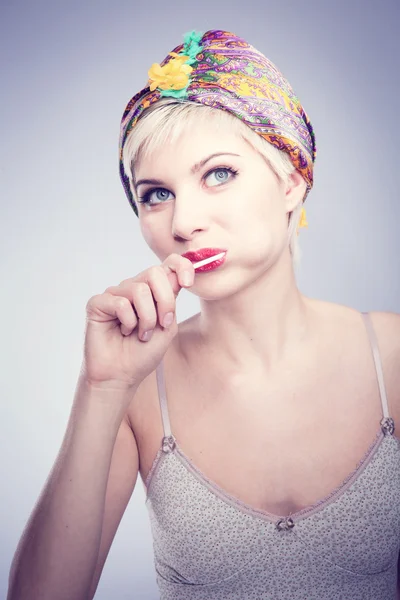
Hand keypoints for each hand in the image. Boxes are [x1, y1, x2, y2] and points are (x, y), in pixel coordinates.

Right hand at [80, 253, 194, 391]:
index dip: (182, 266)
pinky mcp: (98, 303)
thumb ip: (172, 300)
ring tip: (141, 334)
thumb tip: (176, 275)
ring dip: (146, 318)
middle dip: (164, 301)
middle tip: (161, 324)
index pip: (168, 264)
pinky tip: (123, 332)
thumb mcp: (168, 326)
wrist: (121, 376)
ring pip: (139, 289)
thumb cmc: (143, 354)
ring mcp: (115, 294)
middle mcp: (134, 288)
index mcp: (153, 292)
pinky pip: (120, 302)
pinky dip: (128, 322)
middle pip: (155, 273)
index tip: (189, 282)